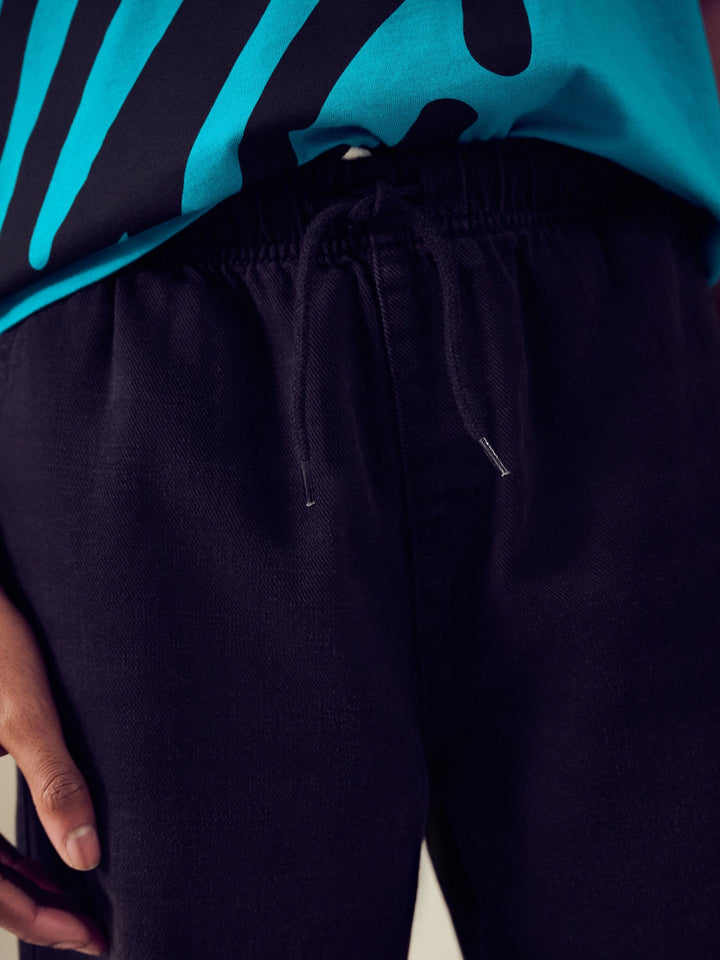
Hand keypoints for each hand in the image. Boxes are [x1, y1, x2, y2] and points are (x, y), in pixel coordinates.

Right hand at [0, 587, 106, 954]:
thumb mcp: (23, 711)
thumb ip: (54, 781)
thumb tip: (86, 855)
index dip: (41, 923)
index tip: (94, 939)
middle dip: (35, 912)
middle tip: (92, 930)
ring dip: (22, 887)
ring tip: (77, 901)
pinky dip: (7, 856)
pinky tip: (47, 859)